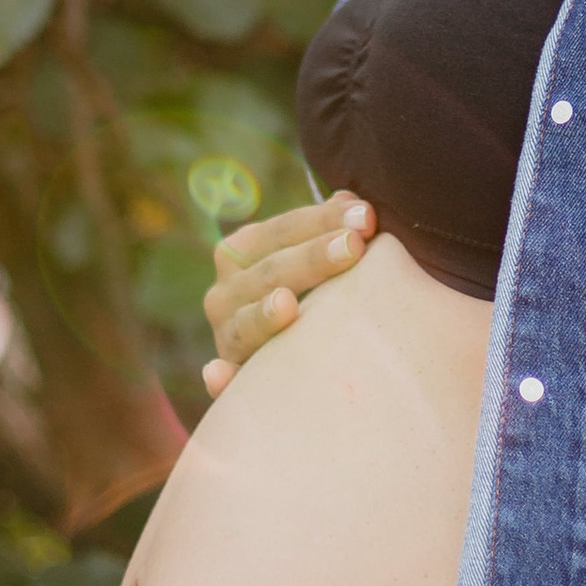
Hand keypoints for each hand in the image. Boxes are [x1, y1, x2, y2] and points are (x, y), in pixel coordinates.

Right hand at [200, 192, 375, 394]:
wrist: (291, 360)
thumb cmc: (313, 294)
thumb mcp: (316, 256)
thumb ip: (331, 227)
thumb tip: (352, 202)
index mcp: (242, 251)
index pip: (283, 229)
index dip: (323, 220)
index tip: (367, 217)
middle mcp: (225, 292)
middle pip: (270, 270)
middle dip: (313, 257)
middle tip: (355, 247)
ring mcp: (225, 337)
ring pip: (245, 325)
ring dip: (263, 315)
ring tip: (287, 304)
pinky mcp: (231, 382)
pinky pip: (224, 383)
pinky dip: (219, 379)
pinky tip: (221, 374)